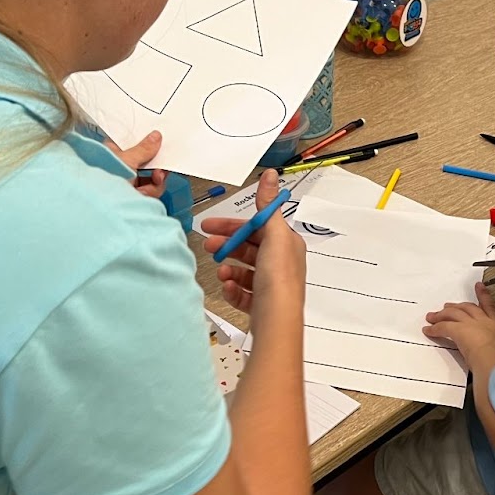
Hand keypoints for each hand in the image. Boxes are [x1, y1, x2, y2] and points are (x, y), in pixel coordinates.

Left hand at [108, 131, 166, 198]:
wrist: (105, 208)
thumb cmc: (106, 181)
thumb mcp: (127, 159)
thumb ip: (143, 148)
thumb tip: (155, 136)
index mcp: (111, 152)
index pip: (129, 141)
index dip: (143, 140)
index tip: (156, 139)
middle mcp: (120, 166)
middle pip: (144, 159)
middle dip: (155, 163)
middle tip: (162, 161)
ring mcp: (128, 181)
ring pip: (151, 176)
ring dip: (156, 178)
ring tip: (156, 178)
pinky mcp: (135, 195)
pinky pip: (151, 189)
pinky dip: (152, 190)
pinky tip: (146, 192)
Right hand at [201, 170, 305, 320]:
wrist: (277, 319)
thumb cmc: (279, 277)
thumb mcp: (273, 234)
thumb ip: (267, 205)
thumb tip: (270, 175)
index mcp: (286, 244)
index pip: (256, 228)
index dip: (232, 225)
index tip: (209, 225)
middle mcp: (281, 263)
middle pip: (248, 249)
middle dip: (226, 246)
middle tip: (207, 246)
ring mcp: (271, 285)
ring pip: (244, 271)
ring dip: (229, 269)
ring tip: (221, 272)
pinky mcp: (262, 304)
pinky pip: (242, 293)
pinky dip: (233, 289)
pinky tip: (228, 287)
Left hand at [423, 283, 494, 372]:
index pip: (490, 307)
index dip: (483, 295)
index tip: (480, 287)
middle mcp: (483, 322)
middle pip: (467, 308)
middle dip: (456, 306)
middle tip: (448, 306)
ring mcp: (470, 325)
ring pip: (453, 314)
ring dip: (442, 315)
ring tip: (433, 316)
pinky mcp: (458, 331)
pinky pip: (443, 327)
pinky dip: (434, 328)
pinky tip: (428, 330)